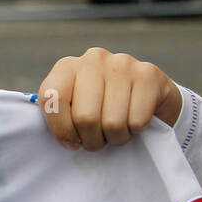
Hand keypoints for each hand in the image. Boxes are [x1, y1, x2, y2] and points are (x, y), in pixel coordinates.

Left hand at [37, 46, 182, 150]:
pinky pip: (137, 121)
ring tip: (117, 131)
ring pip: (112, 123)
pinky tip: (134, 120)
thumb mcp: (73, 109)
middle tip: (98, 140)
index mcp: (66, 67)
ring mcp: (122, 63)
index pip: (52, 98)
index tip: (71, 142)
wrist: (150, 98)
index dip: (61, 129)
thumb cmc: (102, 109)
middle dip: (91, 140)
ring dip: (115, 138)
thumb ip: (59, 117)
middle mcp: (93, 59)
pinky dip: (136, 130)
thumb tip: (66, 139)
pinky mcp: (148, 74)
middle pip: (85, 117)